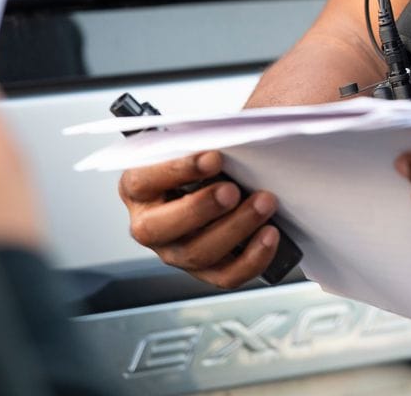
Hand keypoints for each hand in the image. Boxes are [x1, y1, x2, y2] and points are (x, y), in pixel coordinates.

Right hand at [118, 153, 279, 288]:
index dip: (177, 170)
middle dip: (201, 207)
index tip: (213, 156)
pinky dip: (252, 258)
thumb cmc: (204, 165)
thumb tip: (231, 135)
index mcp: (138, 188)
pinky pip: (226, 276)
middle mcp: (151, 225)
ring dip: (236, 227)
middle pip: (161, 228)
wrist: (222, 183)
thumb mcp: (195, 146)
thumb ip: (200, 142)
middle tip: (232, 189)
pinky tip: (271, 234)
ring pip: (198, 252)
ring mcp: (176, 252)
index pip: (143, 181)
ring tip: (264, 203)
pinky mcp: (206, 271)